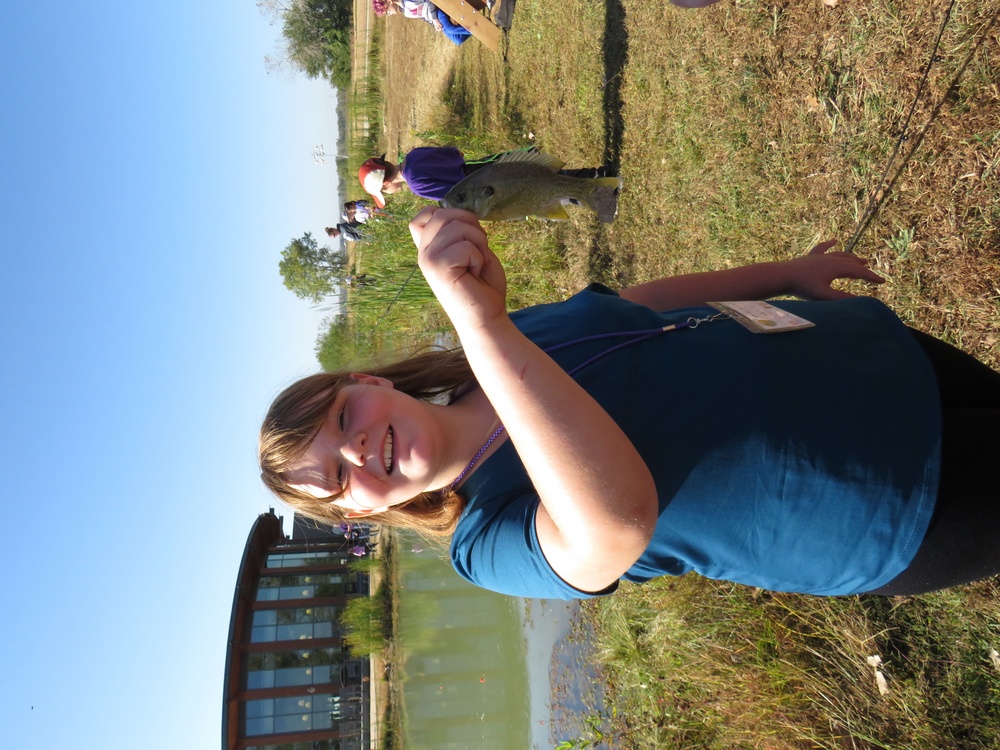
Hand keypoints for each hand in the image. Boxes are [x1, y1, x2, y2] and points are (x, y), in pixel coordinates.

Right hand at [409, 207, 507, 330]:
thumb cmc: (482, 286)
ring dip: (478, 244)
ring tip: (475, 266)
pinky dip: (478, 259)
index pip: (425, 214)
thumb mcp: (472, 249)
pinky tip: (474, 275)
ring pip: (458, 227)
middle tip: (476, 253)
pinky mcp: (437, 267)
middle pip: (444, 213)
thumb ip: (460, 231)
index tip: (465, 237)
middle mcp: (423, 252)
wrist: (486, 318)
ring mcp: (428, 259)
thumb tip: (460, 211)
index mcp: (429, 247)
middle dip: (471, 227)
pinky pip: (465, 246)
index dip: (450, 214)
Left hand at [785, 240, 884, 299]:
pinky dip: (830, 244)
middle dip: (864, 269)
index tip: (883, 281)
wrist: (783, 275)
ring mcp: (820, 256)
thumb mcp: (824, 295)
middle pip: (852, 263)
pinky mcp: (810, 257)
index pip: (859, 272)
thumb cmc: (803, 287)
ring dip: (852, 258)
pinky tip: (834, 240)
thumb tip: (860, 301)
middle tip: (874, 276)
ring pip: (841, 255)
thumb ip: (842, 298)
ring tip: (861, 259)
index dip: (872, 277)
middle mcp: (831, 258)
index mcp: (837, 267)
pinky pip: (823, 248)